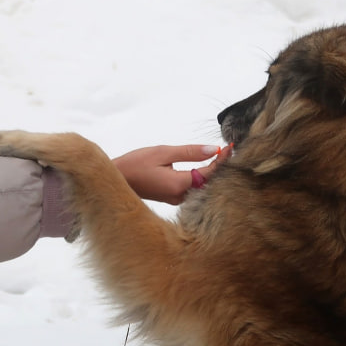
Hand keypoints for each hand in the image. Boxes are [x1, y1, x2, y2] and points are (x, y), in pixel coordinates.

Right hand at [112, 143, 231, 204]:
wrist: (116, 180)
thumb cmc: (134, 165)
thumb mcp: (162, 152)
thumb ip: (189, 152)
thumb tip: (213, 149)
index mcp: (178, 184)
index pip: (209, 173)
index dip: (222, 161)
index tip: (230, 147)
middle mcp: (180, 196)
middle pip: (208, 182)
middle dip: (220, 166)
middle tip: (229, 150)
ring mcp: (176, 199)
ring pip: (201, 186)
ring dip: (211, 171)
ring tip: (220, 156)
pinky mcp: (171, 197)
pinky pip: (192, 187)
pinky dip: (200, 176)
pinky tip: (203, 166)